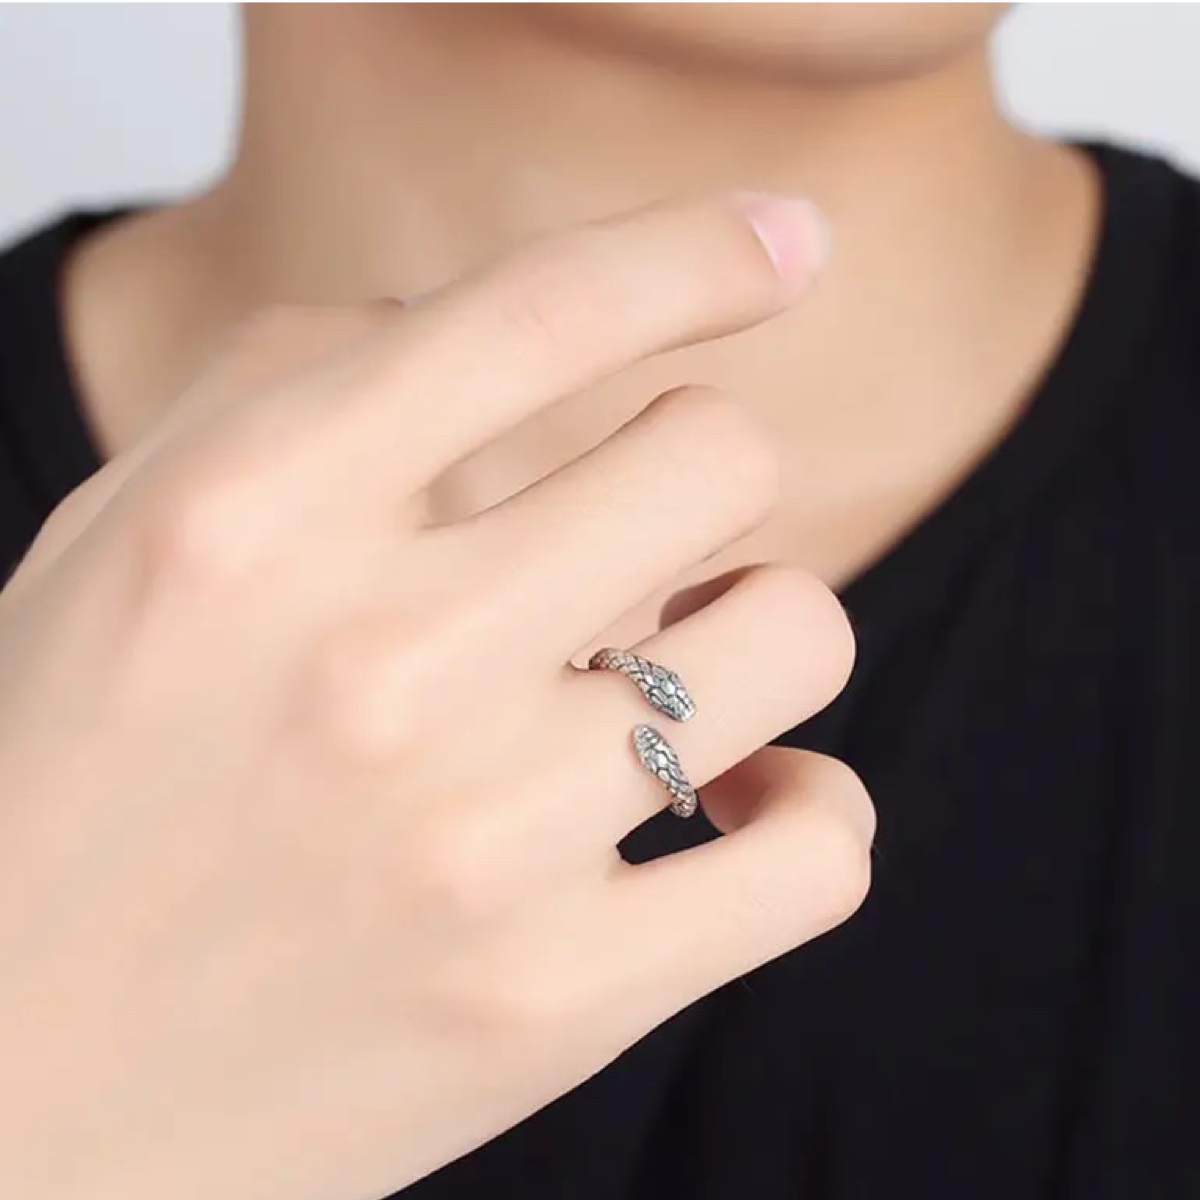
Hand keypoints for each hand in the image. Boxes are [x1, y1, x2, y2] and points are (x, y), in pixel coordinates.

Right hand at [0, 194, 870, 1199]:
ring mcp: (476, 846)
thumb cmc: (63, 783)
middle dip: (694, 473)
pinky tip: (740, 804)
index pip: (540, 309)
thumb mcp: (135, 538)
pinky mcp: (554, 1002)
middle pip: (712, 458)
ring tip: (671, 673)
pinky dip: (810, 809)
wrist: (14, 1091)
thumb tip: (488, 327)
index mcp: (250, 517)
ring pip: (796, 634)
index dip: (701, 247)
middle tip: (633, 539)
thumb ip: (299, 387)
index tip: (787, 239)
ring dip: (757, 631)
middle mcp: (373, 665)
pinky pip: (819, 853)